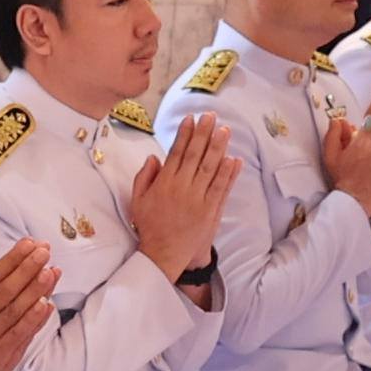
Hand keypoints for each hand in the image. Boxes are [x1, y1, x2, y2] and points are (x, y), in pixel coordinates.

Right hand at [0, 239, 58, 370]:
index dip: (11, 260)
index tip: (27, 245)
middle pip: (7, 291)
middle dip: (28, 268)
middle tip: (44, 251)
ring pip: (18, 311)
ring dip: (37, 290)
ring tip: (51, 272)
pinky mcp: (2, 355)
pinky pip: (22, 334)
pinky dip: (36, 319)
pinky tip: (47, 303)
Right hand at [130, 112, 241, 281]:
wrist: (164, 254)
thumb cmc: (149, 226)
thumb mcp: (137, 200)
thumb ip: (144, 177)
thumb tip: (154, 157)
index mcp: (164, 184)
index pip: (176, 153)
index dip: (184, 135)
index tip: (190, 119)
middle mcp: (182, 188)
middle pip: (195, 156)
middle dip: (203, 133)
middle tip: (210, 116)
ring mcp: (199, 199)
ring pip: (210, 168)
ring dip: (218, 148)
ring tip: (224, 130)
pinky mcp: (211, 210)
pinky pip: (221, 188)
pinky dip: (229, 174)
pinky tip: (234, 159)